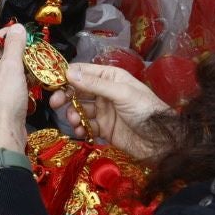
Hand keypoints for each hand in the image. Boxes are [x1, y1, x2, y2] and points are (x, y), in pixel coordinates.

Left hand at [0, 24, 30, 154]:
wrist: (4, 133)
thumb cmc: (5, 98)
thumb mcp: (12, 67)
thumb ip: (15, 45)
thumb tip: (18, 26)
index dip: (10, 34)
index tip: (28, 33)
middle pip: (0, 52)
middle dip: (18, 50)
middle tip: (36, 48)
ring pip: (6, 67)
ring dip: (22, 65)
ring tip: (37, 63)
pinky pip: (9, 80)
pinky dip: (20, 78)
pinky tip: (33, 78)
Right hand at [51, 62, 172, 161]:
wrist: (163, 143)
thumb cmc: (147, 111)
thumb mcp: (121, 93)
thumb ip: (94, 84)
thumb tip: (69, 72)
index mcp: (111, 77)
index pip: (83, 71)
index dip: (66, 75)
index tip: (51, 82)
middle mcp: (105, 92)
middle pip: (78, 90)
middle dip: (65, 96)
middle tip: (55, 104)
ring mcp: (104, 111)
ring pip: (80, 109)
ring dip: (74, 114)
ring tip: (75, 121)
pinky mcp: (104, 129)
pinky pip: (86, 126)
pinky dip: (81, 129)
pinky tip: (81, 132)